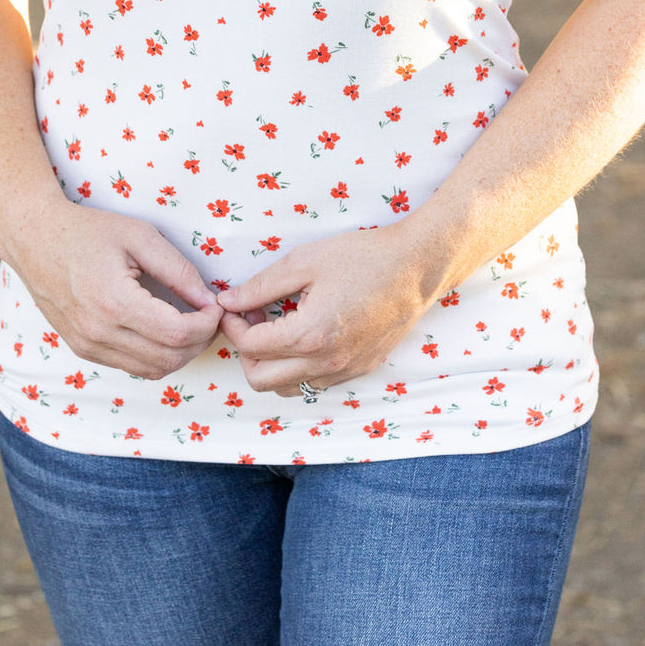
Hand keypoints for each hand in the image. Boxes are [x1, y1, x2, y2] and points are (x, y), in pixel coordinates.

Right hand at [1, 200, 222, 379]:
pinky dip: (157, 356)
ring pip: (152, 370)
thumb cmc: (88, 231)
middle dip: (200, 341)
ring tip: (193, 324)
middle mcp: (99, 333)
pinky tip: (165, 330)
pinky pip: (132, 367)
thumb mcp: (140, 237)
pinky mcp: (83, 350)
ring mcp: (88, 346)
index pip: (178, 334)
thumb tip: (208, 300)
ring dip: (181, 353)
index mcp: (114, 302)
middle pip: (169, 358)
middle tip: (210, 316)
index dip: (207, 324)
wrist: (35, 239)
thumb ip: (178, 270)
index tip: (215, 305)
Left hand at [216, 224, 436, 397]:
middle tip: (253, 318)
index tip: (235, 306)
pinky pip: (313, 384)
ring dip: (270, 364)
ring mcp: (343, 372)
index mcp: (308, 336)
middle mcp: (325, 363)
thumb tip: (228, 300)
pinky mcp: (358, 370)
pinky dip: (297, 367)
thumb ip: (261, 285)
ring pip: (286, 389)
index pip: (249, 347)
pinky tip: (305, 334)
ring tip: (279, 326)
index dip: (233, 325)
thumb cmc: (363, 257)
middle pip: (259, 380)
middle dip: (246, 350)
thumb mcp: (304, 262)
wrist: (416, 268)